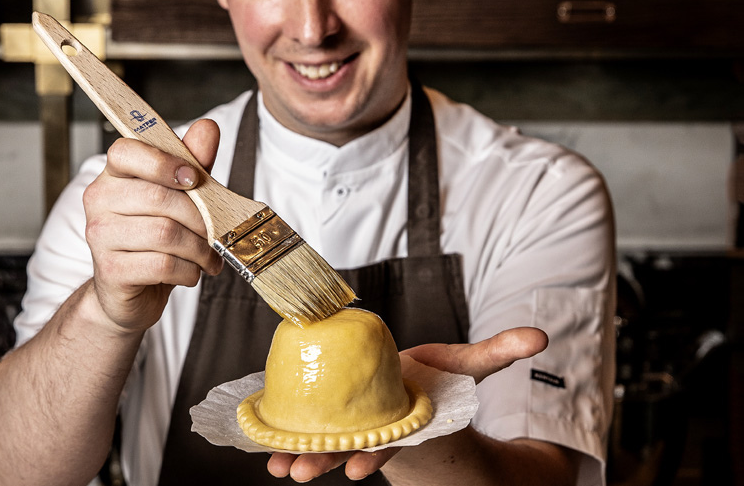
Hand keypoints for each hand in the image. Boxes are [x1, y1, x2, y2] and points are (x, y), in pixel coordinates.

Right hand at [83, 118, 224, 333]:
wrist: (129, 292)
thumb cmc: (155, 240)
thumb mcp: (179, 197)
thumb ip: (192, 163)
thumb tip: (208, 128)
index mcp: (113, 176)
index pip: (126, 152)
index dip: (164, 162)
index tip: (194, 179)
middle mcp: (99, 201)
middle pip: (159, 198)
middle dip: (200, 218)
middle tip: (216, 232)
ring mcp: (100, 236)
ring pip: (165, 233)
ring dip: (199, 249)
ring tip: (208, 256)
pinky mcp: (110, 271)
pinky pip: (163, 265)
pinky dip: (189, 271)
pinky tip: (191, 272)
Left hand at [266, 327, 548, 481]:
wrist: (414, 389)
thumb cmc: (437, 380)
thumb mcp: (468, 364)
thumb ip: (498, 352)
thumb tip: (542, 338)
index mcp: (410, 420)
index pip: (394, 441)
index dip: (378, 455)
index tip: (360, 469)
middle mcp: (380, 427)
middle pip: (353, 447)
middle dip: (328, 462)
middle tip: (301, 475)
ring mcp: (356, 424)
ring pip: (327, 444)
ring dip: (300, 456)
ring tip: (277, 468)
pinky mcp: (336, 414)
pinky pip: (310, 428)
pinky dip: (289, 437)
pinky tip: (267, 448)